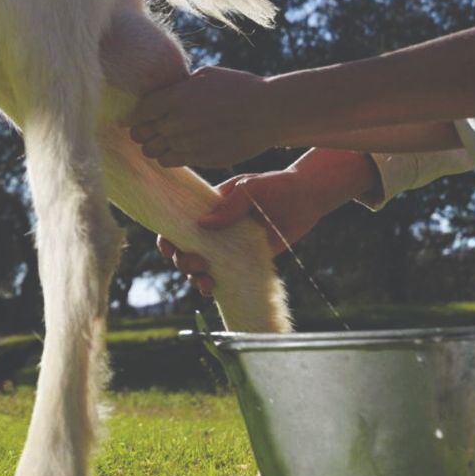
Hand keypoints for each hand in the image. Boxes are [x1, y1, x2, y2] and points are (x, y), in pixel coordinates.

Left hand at [121, 65, 284, 168]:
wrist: (269, 112)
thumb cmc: (240, 87)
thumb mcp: (206, 76)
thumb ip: (179, 87)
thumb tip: (162, 94)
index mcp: (176, 97)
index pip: (139, 112)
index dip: (133, 116)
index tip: (133, 118)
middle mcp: (178, 122)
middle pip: (142, 134)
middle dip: (142, 132)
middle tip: (148, 129)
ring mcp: (189, 143)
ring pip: (154, 152)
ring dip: (156, 146)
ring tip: (165, 140)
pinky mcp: (201, 159)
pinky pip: (173, 162)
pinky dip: (170, 156)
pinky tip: (180, 148)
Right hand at [155, 154, 370, 294]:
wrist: (306, 198)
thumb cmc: (276, 185)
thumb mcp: (251, 188)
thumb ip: (230, 206)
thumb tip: (202, 224)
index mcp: (208, 207)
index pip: (179, 222)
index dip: (168, 237)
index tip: (169, 249)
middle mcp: (215, 229)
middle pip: (185, 249)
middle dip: (184, 261)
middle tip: (199, 264)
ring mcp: (229, 247)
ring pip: (201, 267)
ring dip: (196, 278)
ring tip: (208, 283)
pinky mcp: (246, 261)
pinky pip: (225, 277)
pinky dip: (216, 287)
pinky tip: (215, 290)